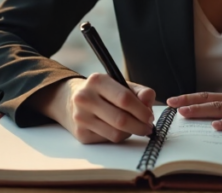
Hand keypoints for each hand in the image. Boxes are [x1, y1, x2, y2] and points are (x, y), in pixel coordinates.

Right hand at [31, 73, 155, 143]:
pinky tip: (118, 129)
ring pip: (115, 133)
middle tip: (148, 127)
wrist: (70, 100)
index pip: (124, 98)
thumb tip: (149, 100)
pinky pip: (108, 139)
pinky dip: (119, 136)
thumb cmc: (102, 92)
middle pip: (120, 119)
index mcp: (97, 81)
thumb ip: (139, 91)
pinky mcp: (80, 133)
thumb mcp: (120, 84)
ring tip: (134, 126)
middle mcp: (85, 98)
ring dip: (130, 132)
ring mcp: (80, 117)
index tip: (150, 116)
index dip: (141, 110)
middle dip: (140, 126)